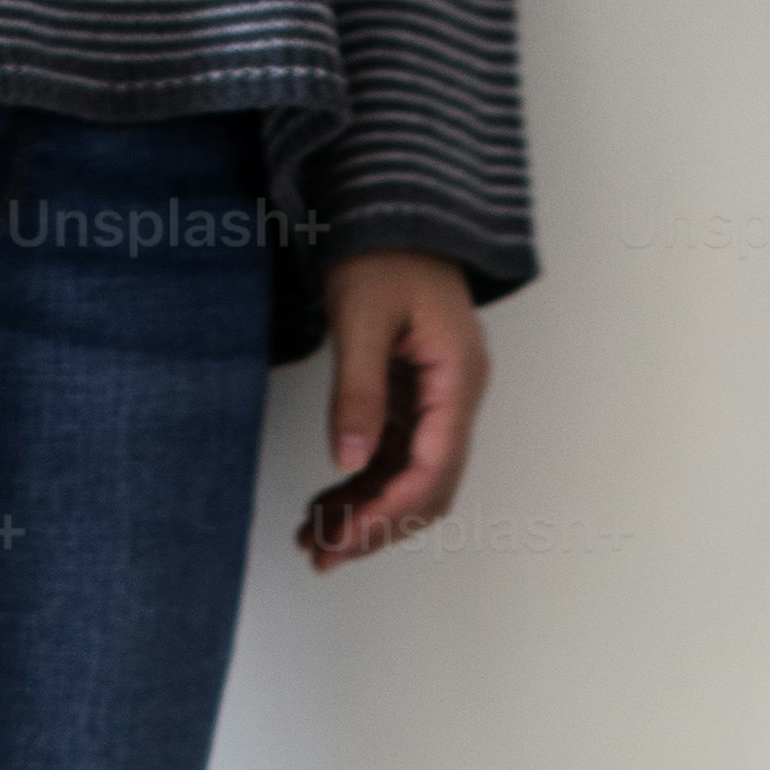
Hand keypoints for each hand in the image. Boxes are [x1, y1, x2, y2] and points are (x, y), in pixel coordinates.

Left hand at [298, 253, 488, 570]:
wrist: (392, 215)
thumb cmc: (383, 252)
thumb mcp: (362, 317)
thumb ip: (358, 390)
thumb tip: (348, 461)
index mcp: (456, 379)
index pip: (433, 468)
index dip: (390, 510)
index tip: (346, 536)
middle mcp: (454, 399)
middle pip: (426, 489)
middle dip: (376, 527)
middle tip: (323, 553)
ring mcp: (435, 404)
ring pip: (407, 482)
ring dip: (365, 516)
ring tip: (313, 541)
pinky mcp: (412, 402)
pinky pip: (392, 460)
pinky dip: (360, 488)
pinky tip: (325, 507)